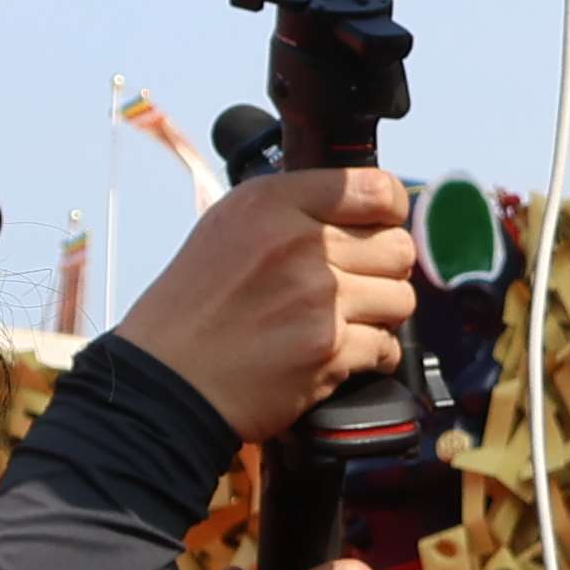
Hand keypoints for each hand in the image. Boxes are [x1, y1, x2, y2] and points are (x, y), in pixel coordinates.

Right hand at [109, 169, 420, 442]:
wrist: (168, 380)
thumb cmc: (195, 307)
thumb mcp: (229, 227)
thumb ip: (293, 210)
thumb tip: (362, 210)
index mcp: (273, 205)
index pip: (376, 189)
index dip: (389, 211)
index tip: (381, 227)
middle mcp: (301, 246)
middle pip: (398, 247)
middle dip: (383, 269)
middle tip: (356, 283)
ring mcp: (320, 300)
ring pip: (401, 298)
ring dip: (381, 314)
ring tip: (343, 320)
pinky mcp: (330, 351)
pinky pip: (387, 346)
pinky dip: (371, 355)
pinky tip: (338, 353)